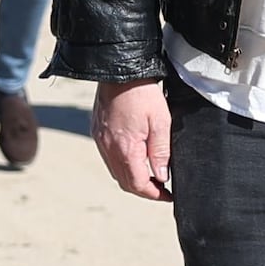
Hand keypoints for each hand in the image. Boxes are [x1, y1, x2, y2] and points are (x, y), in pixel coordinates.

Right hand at [96, 78, 174, 200]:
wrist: (118, 70)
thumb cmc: (142, 93)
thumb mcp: (161, 122)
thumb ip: (161, 152)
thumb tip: (162, 176)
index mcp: (125, 148)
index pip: (138, 184)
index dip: (154, 194)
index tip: (168, 196)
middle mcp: (108, 148)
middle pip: (125, 182)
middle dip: (144, 190)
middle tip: (161, 189)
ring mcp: (100, 141)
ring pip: (115, 171)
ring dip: (132, 178)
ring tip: (151, 175)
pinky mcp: (96, 132)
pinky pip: (109, 158)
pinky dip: (122, 164)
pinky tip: (135, 158)